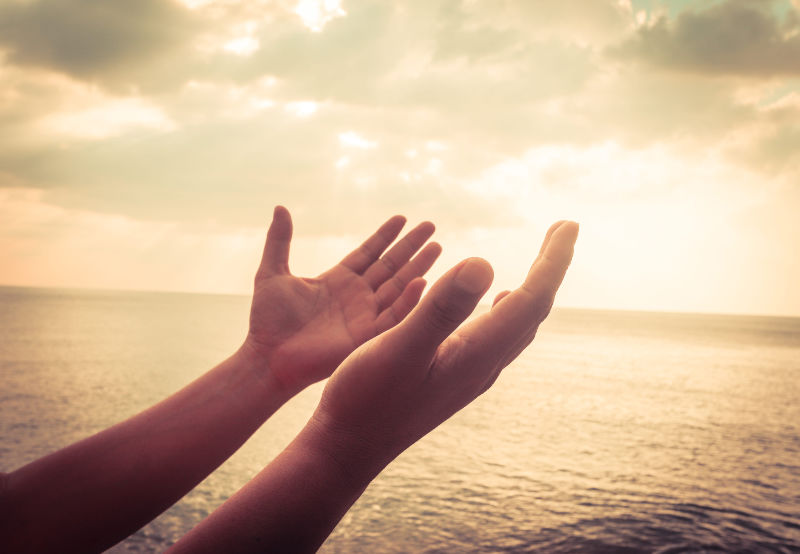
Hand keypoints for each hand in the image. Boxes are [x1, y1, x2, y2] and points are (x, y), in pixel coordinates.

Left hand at [244, 206, 441, 395]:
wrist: (267, 357)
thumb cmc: (267, 320)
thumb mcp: (272, 272)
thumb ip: (279, 241)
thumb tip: (280, 207)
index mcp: (337, 280)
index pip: (368, 252)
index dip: (385, 236)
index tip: (402, 218)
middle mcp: (356, 296)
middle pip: (390, 266)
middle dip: (411, 246)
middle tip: (431, 227)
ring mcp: (363, 315)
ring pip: (397, 287)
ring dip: (417, 267)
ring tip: (436, 247)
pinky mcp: (366, 337)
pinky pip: (393, 316)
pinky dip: (408, 300)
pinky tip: (422, 282)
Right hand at [310, 220, 577, 465]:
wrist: (348, 448)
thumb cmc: (366, 401)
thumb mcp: (399, 348)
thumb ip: (441, 309)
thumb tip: (485, 263)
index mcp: (477, 354)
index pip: (531, 300)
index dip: (552, 260)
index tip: (568, 224)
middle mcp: (483, 365)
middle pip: (532, 310)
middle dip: (550, 267)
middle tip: (563, 229)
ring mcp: (470, 373)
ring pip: (517, 324)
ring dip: (532, 287)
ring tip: (541, 261)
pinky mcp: (454, 375)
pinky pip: (496, 334)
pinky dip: (507, 307)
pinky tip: (497, 302)